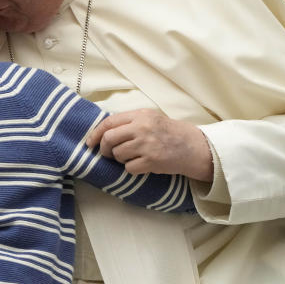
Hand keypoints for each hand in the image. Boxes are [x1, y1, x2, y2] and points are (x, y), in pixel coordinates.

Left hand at [86, 109, 212, 181]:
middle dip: (104, 149)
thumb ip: (129, 121)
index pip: (109, 122)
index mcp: (140, 115)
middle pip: (109, 139)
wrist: (193, 147)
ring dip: (120, 159)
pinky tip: (141, 164)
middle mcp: (142, 128)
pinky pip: (129, 168)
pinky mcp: (151, 161)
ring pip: (118, 154)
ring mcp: (147, 145)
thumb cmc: (168, 132)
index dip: (96, 133)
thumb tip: (102, 131)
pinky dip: (131, 168)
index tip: (90, 142)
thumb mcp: (150, 118)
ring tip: (132, 156)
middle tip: (108, 154)